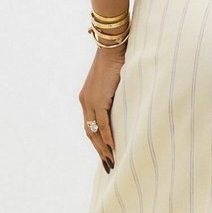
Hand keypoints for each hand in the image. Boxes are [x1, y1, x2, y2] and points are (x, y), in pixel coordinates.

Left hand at [79, 44, 125, 172]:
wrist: (112, 47)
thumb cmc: (116, 61)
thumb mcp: (114, 84)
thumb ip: (115, 98)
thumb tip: (126, 108)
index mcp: (87, 99)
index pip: (90, 126)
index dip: (97, 141)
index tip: (106, 154)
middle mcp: (85, 102)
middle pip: (89, 133)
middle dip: (99, 150)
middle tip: (108, 165)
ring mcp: (89, 102)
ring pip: (93, 131)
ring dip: (102, 148)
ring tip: (111, 161)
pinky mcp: (97, 100)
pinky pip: (102, 124)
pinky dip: (107, 136)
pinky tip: (113, 147)